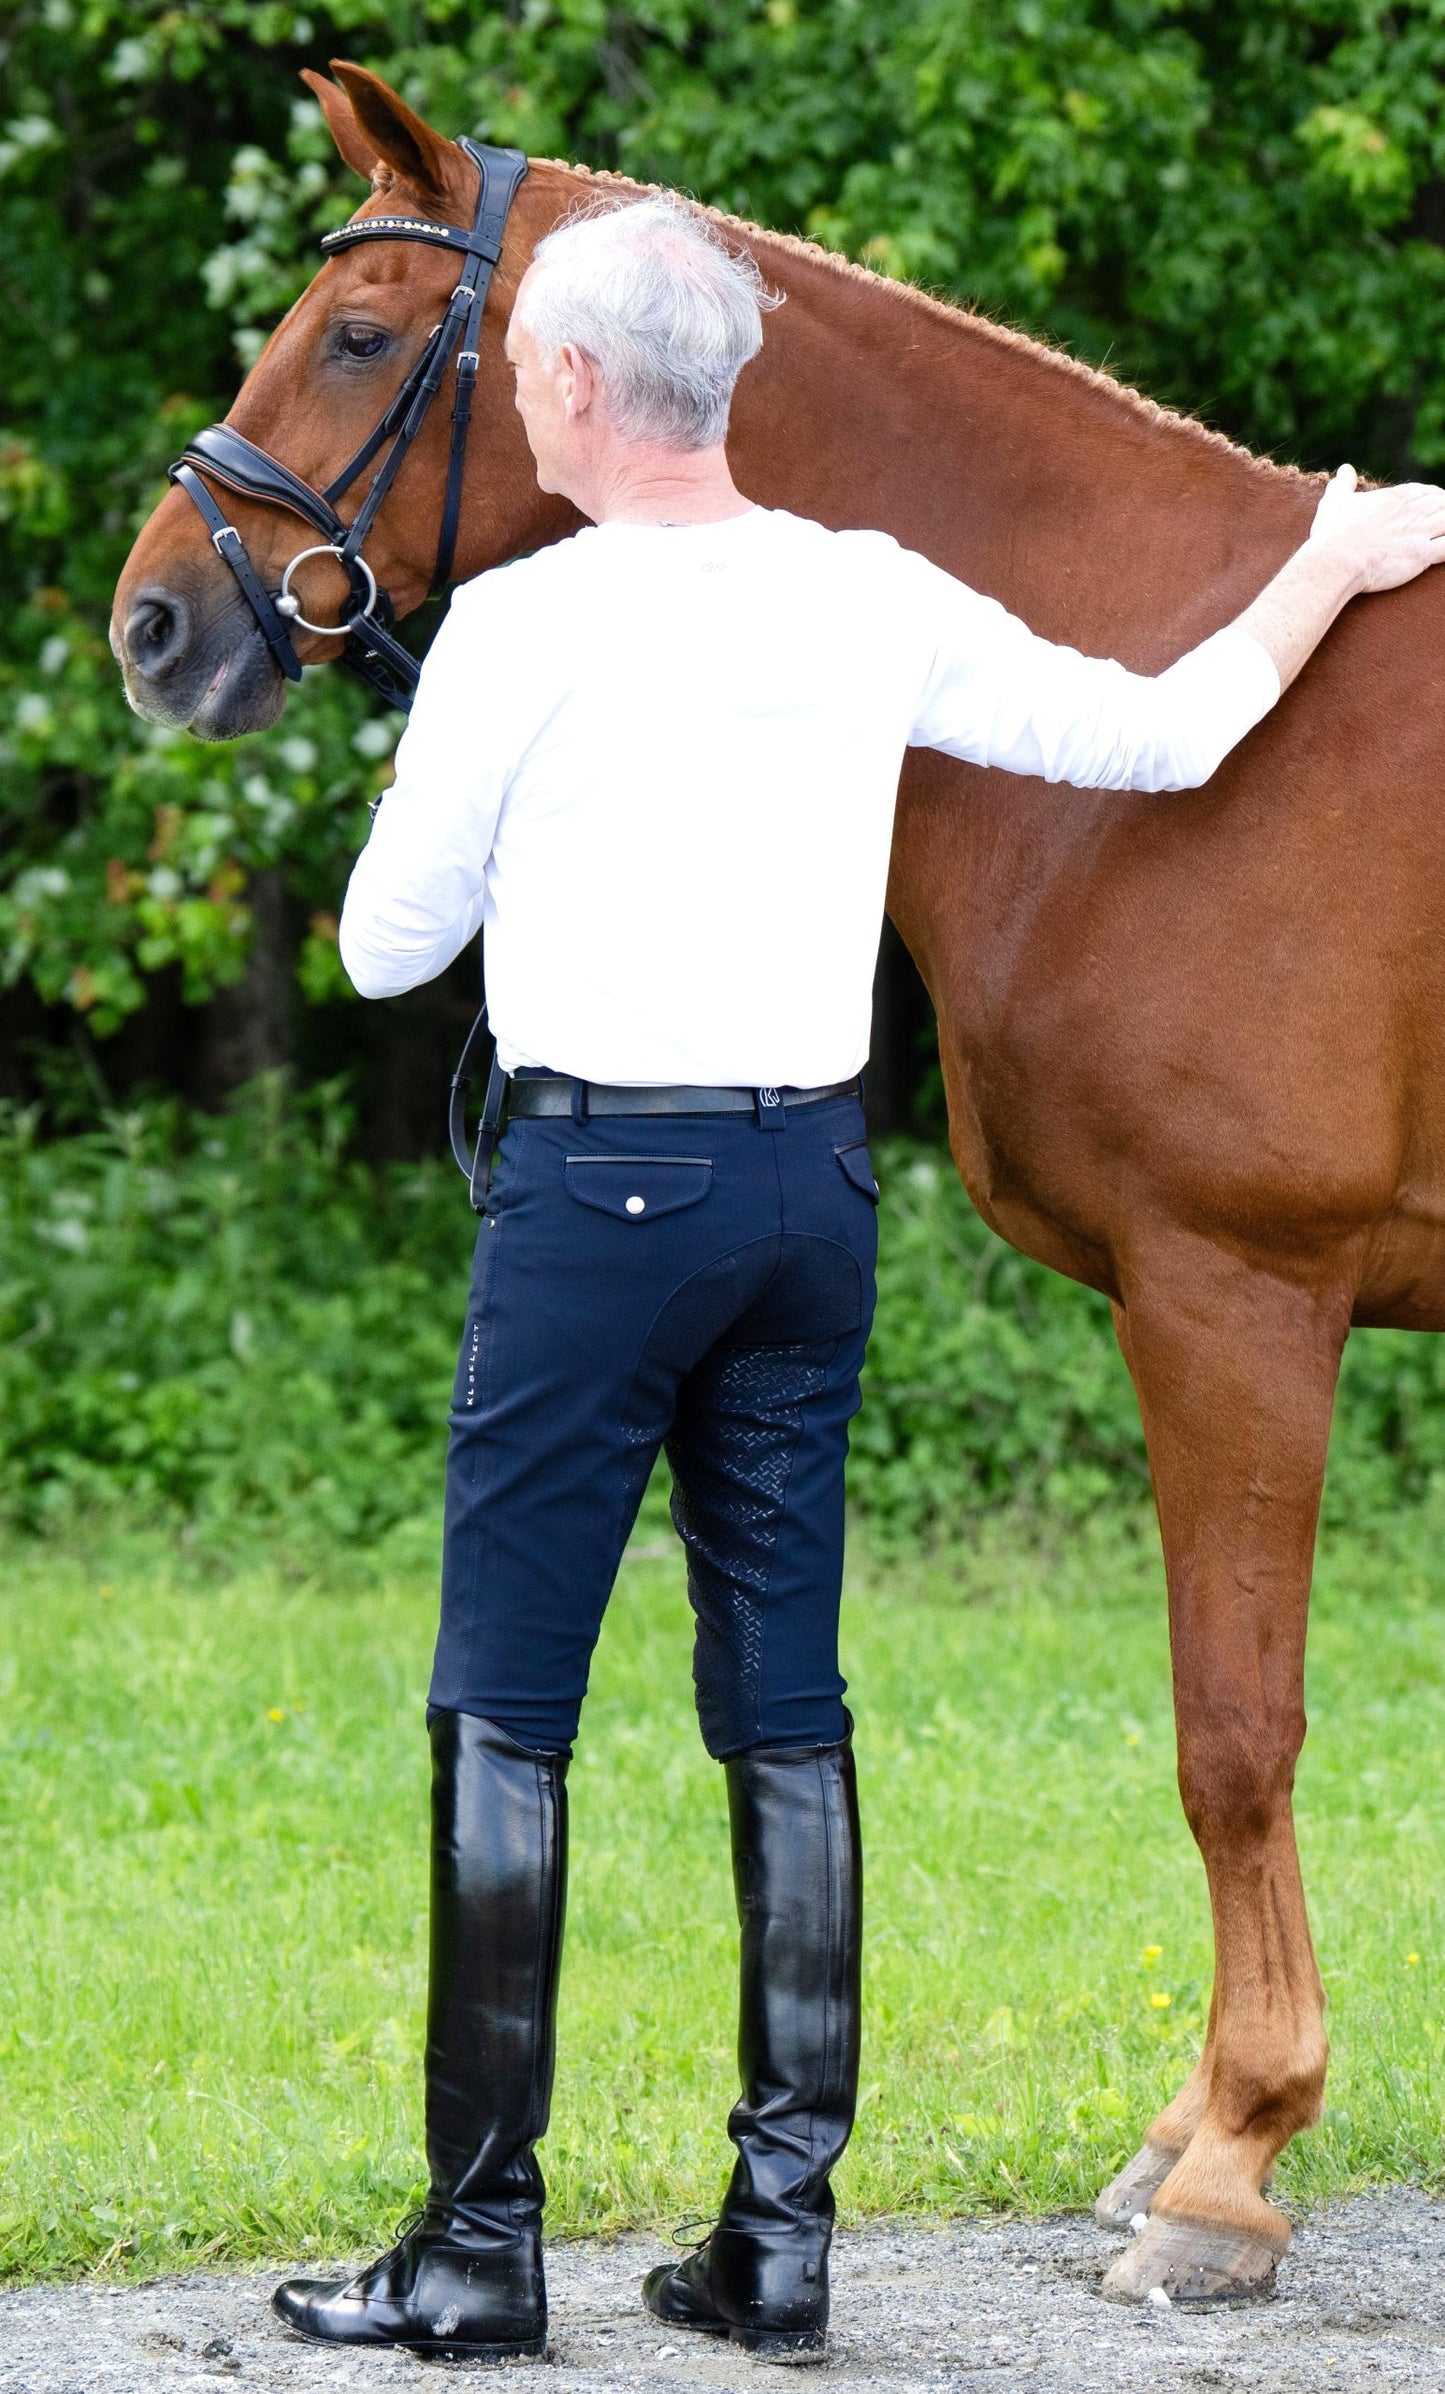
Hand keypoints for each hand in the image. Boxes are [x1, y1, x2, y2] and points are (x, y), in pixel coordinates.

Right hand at [1308, 460, 1444, 594]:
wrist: (1336, 560)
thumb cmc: (1333, 533)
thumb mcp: (1335, 501)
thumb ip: (1343, 484)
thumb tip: (1345, 469)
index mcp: (1396, 497)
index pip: (1426, 492)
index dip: (1433, 498)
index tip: (1434, 505)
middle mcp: (1412, 511)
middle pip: (1442, 505)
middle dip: (1444, 510)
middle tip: (1441, 519)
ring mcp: (1419, 532)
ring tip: (1443, 531)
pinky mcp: (1422, 555)